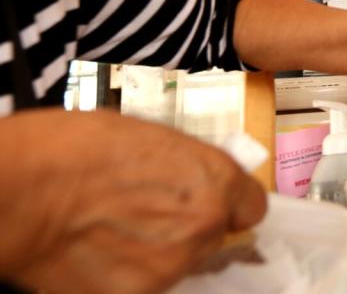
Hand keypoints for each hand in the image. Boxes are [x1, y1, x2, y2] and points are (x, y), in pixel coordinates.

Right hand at [0, 109, 266, 293]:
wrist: (24, 191)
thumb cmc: (77, 149)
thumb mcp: (150, 138)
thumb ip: (188, 167)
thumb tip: (195, 181)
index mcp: (215, 181)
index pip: (252, 208)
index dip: (232, 205)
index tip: (216, 203)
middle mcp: (203, 228)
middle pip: (215, 239)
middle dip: (191, 228)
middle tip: (150, 213)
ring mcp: (170, 269)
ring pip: (180, 265)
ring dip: (159, 252)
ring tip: (117, 230)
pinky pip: (144, 285)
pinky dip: (128, 274)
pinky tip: (100, 251)